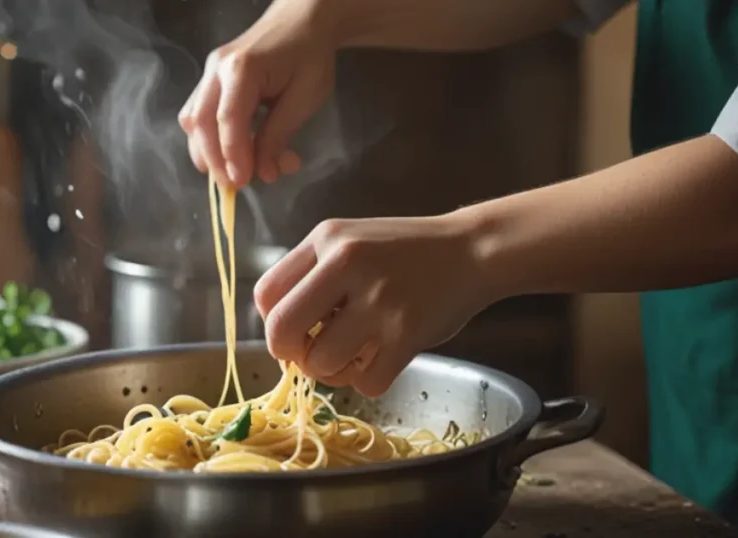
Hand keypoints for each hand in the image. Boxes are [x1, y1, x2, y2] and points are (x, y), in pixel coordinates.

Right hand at [178, 0, 338, 186]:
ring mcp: (210, 73)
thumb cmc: (310, 56)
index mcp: (242, 68)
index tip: (242, 183)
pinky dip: (210, 139)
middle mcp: (217, 69)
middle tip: (234, 186)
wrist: (304, 20)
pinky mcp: (212, 80)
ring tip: (233, 173)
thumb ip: (279, 135)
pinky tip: (231, 153)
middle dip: (214, 159)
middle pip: (200, 122)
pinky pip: (199, 113)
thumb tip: (263, 173)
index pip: (228, 120)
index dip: (233, 156)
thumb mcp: (304, 98)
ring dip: (208, 152)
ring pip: (193, 120)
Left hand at [254, 215, 495, 396]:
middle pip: (282, 331)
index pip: (266, 294)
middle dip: (290, 354)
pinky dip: (370, 381)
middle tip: (310, 354)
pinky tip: (382, 360)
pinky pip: (366, 382)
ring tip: (353, 356)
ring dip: (333, 372)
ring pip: (322, 363)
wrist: (472, 250)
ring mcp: (379, 300)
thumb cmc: (403, 252)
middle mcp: (347, 263)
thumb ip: (312, 274)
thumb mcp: (350, 241)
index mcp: (326, 238)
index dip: (272, 323)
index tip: (294, 331)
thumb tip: (279, 331)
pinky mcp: (408, 333)